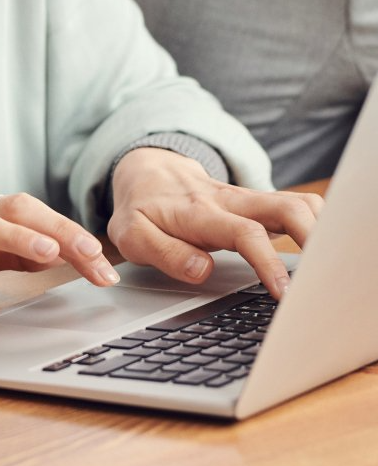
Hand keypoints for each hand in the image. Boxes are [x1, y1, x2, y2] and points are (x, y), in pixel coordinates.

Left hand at [107, 149, 322, 298]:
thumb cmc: (141, 209)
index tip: (283, 293)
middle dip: (315, 238)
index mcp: (199, 213)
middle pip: (286, 207)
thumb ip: (165, 253)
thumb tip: (203, 270)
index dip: (268, 263)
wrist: (146, 173)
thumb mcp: (132, 236)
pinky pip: (296, 206)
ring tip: (332, 266)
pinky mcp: (258, 205)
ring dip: (322, 229)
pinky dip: (318, 225)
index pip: (243, 233)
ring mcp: (248, 201)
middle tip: (326, 278)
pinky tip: (326, 251)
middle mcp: (230, 202)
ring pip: (298, 203)